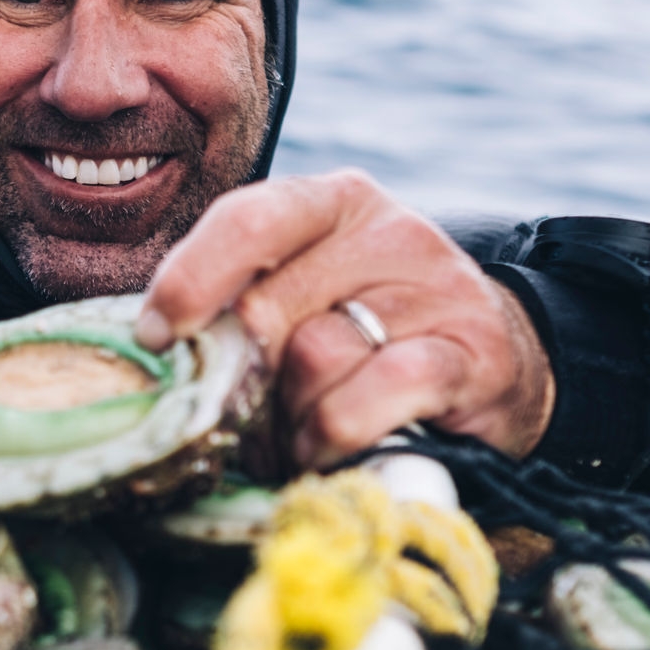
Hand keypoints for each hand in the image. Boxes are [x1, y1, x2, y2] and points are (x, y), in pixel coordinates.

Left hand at [137, 171, 553, 469]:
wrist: (496, 367)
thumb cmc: (370, 338)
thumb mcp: (303, 302)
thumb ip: (240, 309)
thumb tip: (153, 350)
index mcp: (332, 203)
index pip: (248, 219)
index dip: (190, 278)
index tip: (156, 333)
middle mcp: (389, 230)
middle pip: (271, 306)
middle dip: (243, 379)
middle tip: (245, 416)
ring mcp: (436, 289)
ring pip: (317, 355)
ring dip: (291, 415)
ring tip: (298, 433)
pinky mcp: (473, 354)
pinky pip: (377, 391)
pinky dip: (338, 430)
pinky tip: (330, 447)